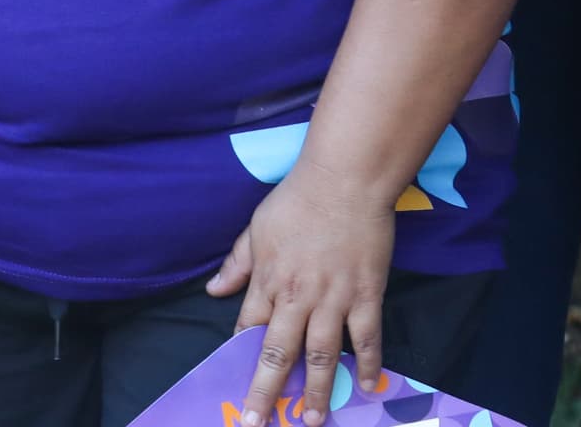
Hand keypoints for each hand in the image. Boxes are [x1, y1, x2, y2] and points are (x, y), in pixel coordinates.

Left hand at [208, 163, 398, 426]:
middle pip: (279, 354)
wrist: (346, 178)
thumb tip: (213, 290)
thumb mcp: (257, 227)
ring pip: (322, 355)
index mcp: (269, 281)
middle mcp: (298, 298)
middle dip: (267, 392)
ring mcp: (334, 299)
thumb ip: (237, 263)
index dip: (240, 358)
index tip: (235, 383)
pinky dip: (367, 363)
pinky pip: (366, 337)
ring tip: (314, 420)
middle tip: (257, 423)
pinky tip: (366, 385)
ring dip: (317, 392)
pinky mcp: (366, 294)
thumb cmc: (298, 199)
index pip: (249, 329)